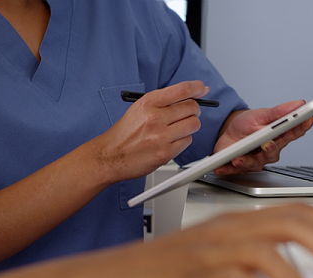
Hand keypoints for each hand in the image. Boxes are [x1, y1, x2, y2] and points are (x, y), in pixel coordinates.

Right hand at [85, 81, 208, 181]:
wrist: (110, 155)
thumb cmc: (125, 132)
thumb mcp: (140, 108)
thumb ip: (164, 100)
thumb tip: (191, 94)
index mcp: (148, 103)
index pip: (182, 90)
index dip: (196, 87)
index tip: (202, 89)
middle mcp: (155, 118)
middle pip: (192, 107)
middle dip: (194, 110)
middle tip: (187, 113)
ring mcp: (161, 137)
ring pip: (193, 125)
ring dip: (190, 126)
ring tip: (177, 128)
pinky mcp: (165, 153)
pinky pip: (187, 141)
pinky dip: (183, 140)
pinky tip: (170, 141)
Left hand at [213, 100, 312, 174]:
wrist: (227, 132)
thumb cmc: (247, 125)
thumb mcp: (261, 114)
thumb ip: (279, 112)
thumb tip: (299, 104)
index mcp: (277, 136)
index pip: (293, 132)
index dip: (302, 127)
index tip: (308, 120)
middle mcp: (269, 151)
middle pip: (274, 151)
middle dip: (272, 148)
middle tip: (268, 144)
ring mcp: (256, 160)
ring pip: (256, 163)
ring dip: (247, 161)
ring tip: (239, 158)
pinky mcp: (241, 166)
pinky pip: (235, 170)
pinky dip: (228, 169)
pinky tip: (222, 167)